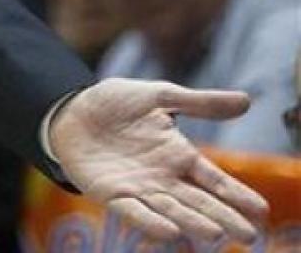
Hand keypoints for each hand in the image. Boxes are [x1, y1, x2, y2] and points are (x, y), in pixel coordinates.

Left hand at [50, 78, 270, 244]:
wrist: (69, 110)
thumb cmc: (116, 104)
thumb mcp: (159, 95)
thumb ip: (199, 103)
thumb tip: (247, 101)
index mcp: (179, 156)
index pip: (215, 180)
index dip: (237, 195)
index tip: (261, 211)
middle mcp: (164, 178)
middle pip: (199, 201)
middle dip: (223, 217)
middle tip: (247, 235)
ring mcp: (138, 187)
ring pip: (170, 210)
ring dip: (191, 222)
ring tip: (214, 234)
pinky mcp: (109, 192)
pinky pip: (132, 211)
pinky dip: (149, 222)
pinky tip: (167, 232)